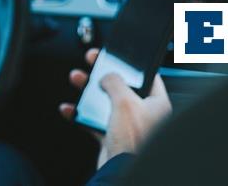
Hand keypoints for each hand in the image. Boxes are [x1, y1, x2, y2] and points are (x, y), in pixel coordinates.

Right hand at [59, 48, 171, 168]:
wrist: (120, 171)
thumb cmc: (132, 141)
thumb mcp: (124, 101)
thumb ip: (115, 82)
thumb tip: (107, 76)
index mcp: (157, 104)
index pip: (147, 77)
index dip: (131, 64)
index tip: (117, 55)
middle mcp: (144, 115)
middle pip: (121, 87)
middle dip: (103, 74)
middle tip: (92, 61)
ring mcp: (127, 126)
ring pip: (105, 101)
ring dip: (88, 91)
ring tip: (76, 79)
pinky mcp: (112, 137)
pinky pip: (93, 121)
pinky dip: (80, 114)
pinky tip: (70, 109)